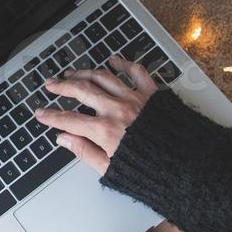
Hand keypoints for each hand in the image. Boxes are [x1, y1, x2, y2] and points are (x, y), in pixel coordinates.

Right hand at [35, 56, 156, 173]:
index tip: (41, 114)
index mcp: (105, 131)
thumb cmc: (154, 172)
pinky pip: (136, 72)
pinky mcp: (153, 94)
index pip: (68, 120)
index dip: (50, 116)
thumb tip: (64, 140)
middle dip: (61, 86)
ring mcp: (134, 99)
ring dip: (85, 72)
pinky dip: (123, 63)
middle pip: (81, 91)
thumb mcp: (111, 170)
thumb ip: (85, 152)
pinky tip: (114, 59)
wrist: (190, 166)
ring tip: (73, 73)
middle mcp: (117, 110)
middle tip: (51, 84)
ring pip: (103, 77)